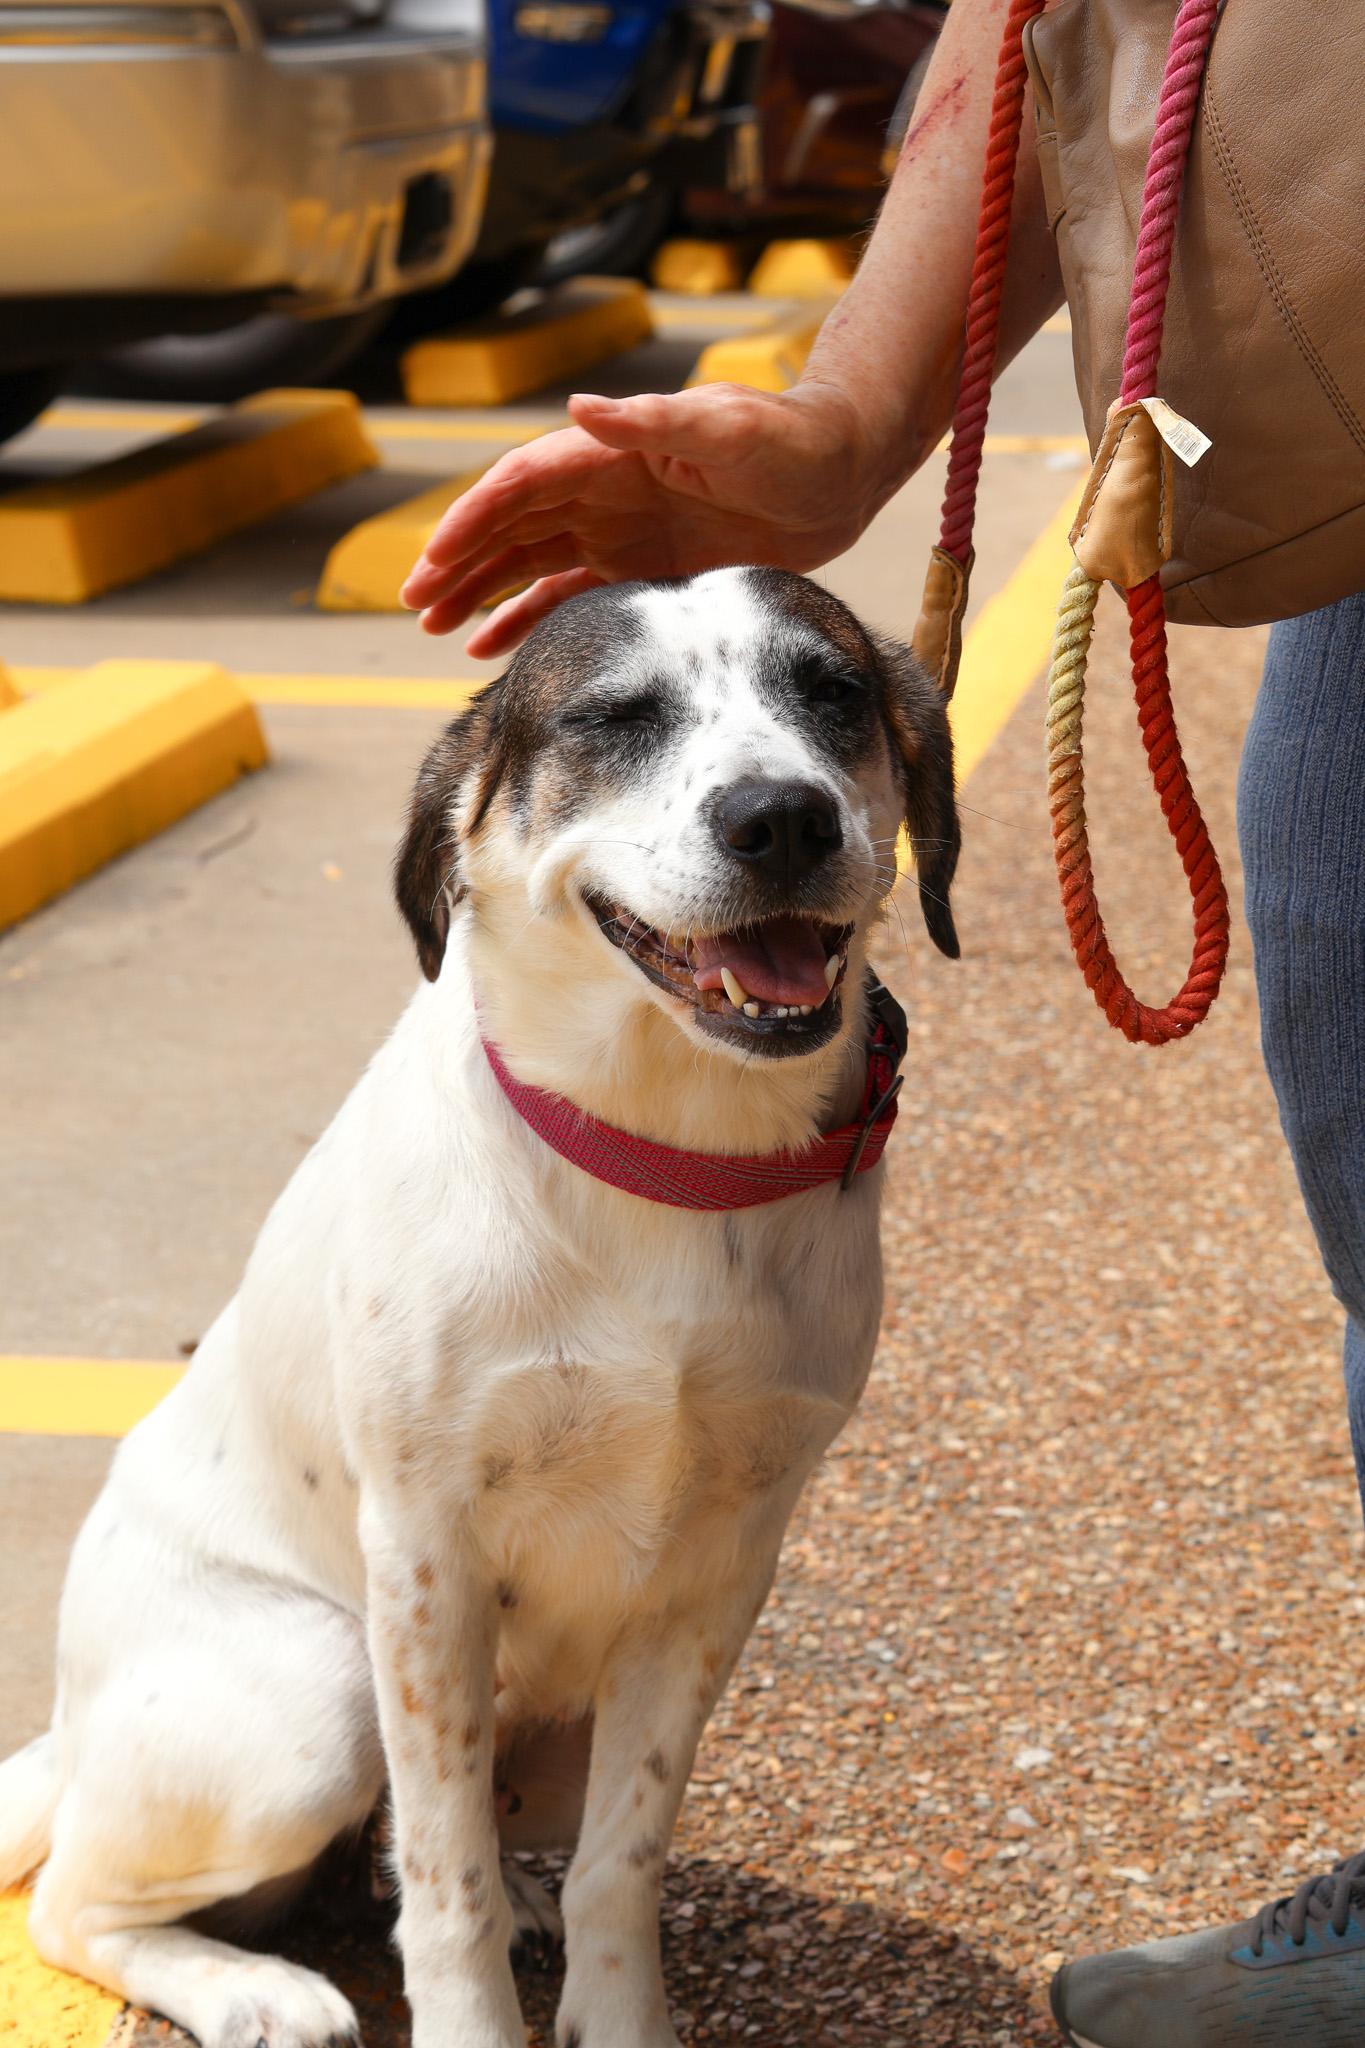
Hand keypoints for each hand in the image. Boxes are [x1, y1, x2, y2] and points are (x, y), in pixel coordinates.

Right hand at [400, 379, 887, 656]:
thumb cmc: (788, 437)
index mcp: (609, 451)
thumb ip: (653, 419)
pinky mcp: (642, 568)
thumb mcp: (725, 424)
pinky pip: (569, 597)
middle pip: (509, 526)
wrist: (841, 470)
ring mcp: (617, 530)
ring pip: (528, 564)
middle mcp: (602, 489)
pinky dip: (527, 618)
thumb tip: (579, 407)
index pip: (520, 484)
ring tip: (434, 628)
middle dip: (457, 563)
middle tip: (415, 604)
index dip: (473, 518)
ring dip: (479, 593)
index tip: (434, 559)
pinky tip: (490, 647)